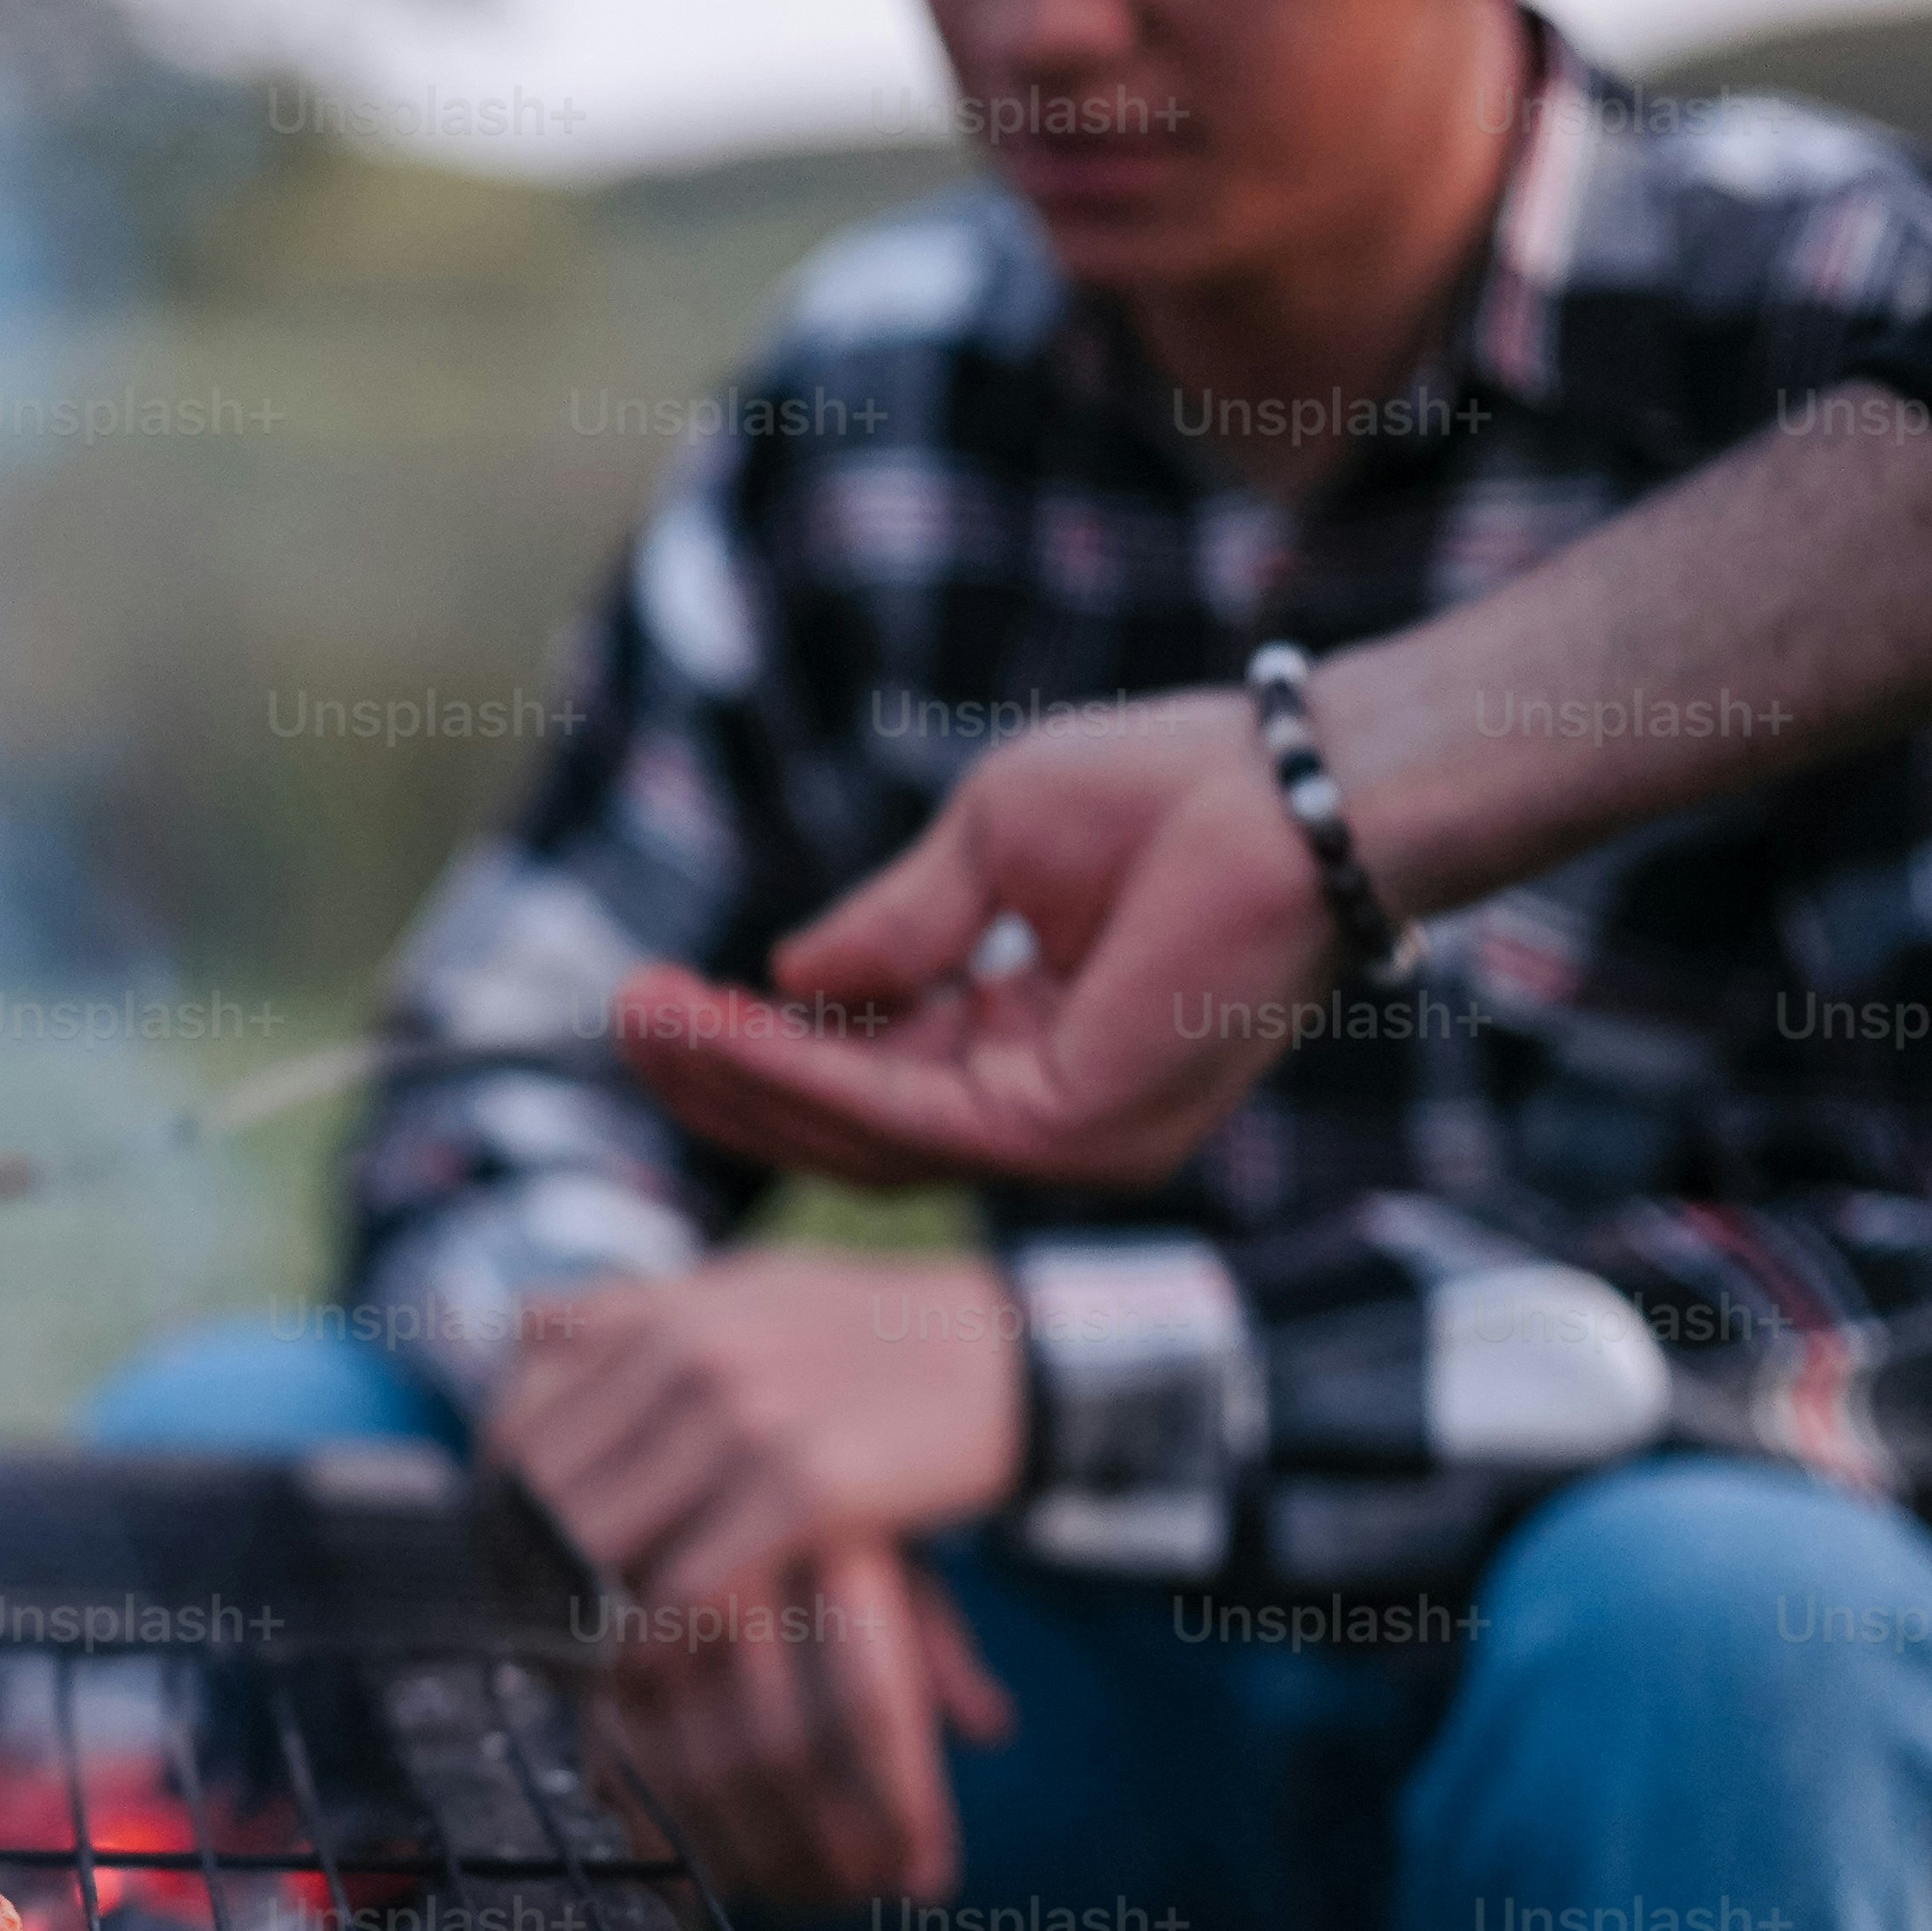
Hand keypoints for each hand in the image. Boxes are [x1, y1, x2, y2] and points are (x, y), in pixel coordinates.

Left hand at [486, 1251, 1027, 1614]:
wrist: (1016, 1356)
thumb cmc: (875, 1333)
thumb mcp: (746, 1289)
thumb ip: (631, 1309)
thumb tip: (521, 1323)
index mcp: (663, 1315)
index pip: (520, 1424)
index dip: (493, 1508)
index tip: (500, 1559)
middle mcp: (689, 1358)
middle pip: (543, 1491)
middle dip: (520, 1570)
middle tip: (523, 1628)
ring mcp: (746, 1423)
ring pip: (600, 1545)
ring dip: (572, 1617)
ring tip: (569, 1659)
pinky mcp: (807, 1490)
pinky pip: (690, 1591)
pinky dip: (653, 1641)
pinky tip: (647, 1669)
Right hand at [590, 1539, 1013, 1911]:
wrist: (664, 1429)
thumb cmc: (793, 1505)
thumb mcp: (879, 1542)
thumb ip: (933, 1637)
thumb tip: (990, 1729)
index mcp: (828, 1545)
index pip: (872, 1705)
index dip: (901, 1806)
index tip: (925, 1878)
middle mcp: (736, 1572)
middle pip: (779, 1752)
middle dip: (822, 1848)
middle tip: (856, 1897)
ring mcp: (649, 1607)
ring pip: (695, 1764)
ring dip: (747, 1855)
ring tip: (791, 1894)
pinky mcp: (585, 1633)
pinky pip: (615, 1754)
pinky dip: (655, 1832)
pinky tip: (695, 1879)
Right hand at [613, 685, 1337, 1188]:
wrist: (1302, 787)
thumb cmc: (1181, 788)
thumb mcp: (992, 848)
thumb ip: (896, 927)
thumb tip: (790, 974)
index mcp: (1043, 1057)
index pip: (877, 1082)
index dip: (768, 1046)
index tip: (670, 1001)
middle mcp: (1053, 1121)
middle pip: (850, 1132)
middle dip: (730, 1077)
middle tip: (629, 1020)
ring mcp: (1067, 1143)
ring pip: (859, 1135)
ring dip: (740, 1076)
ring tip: (645, 1019)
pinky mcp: (1071, 1134)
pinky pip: (899, 1113)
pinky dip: (800, 1070)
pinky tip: (723, 1023)